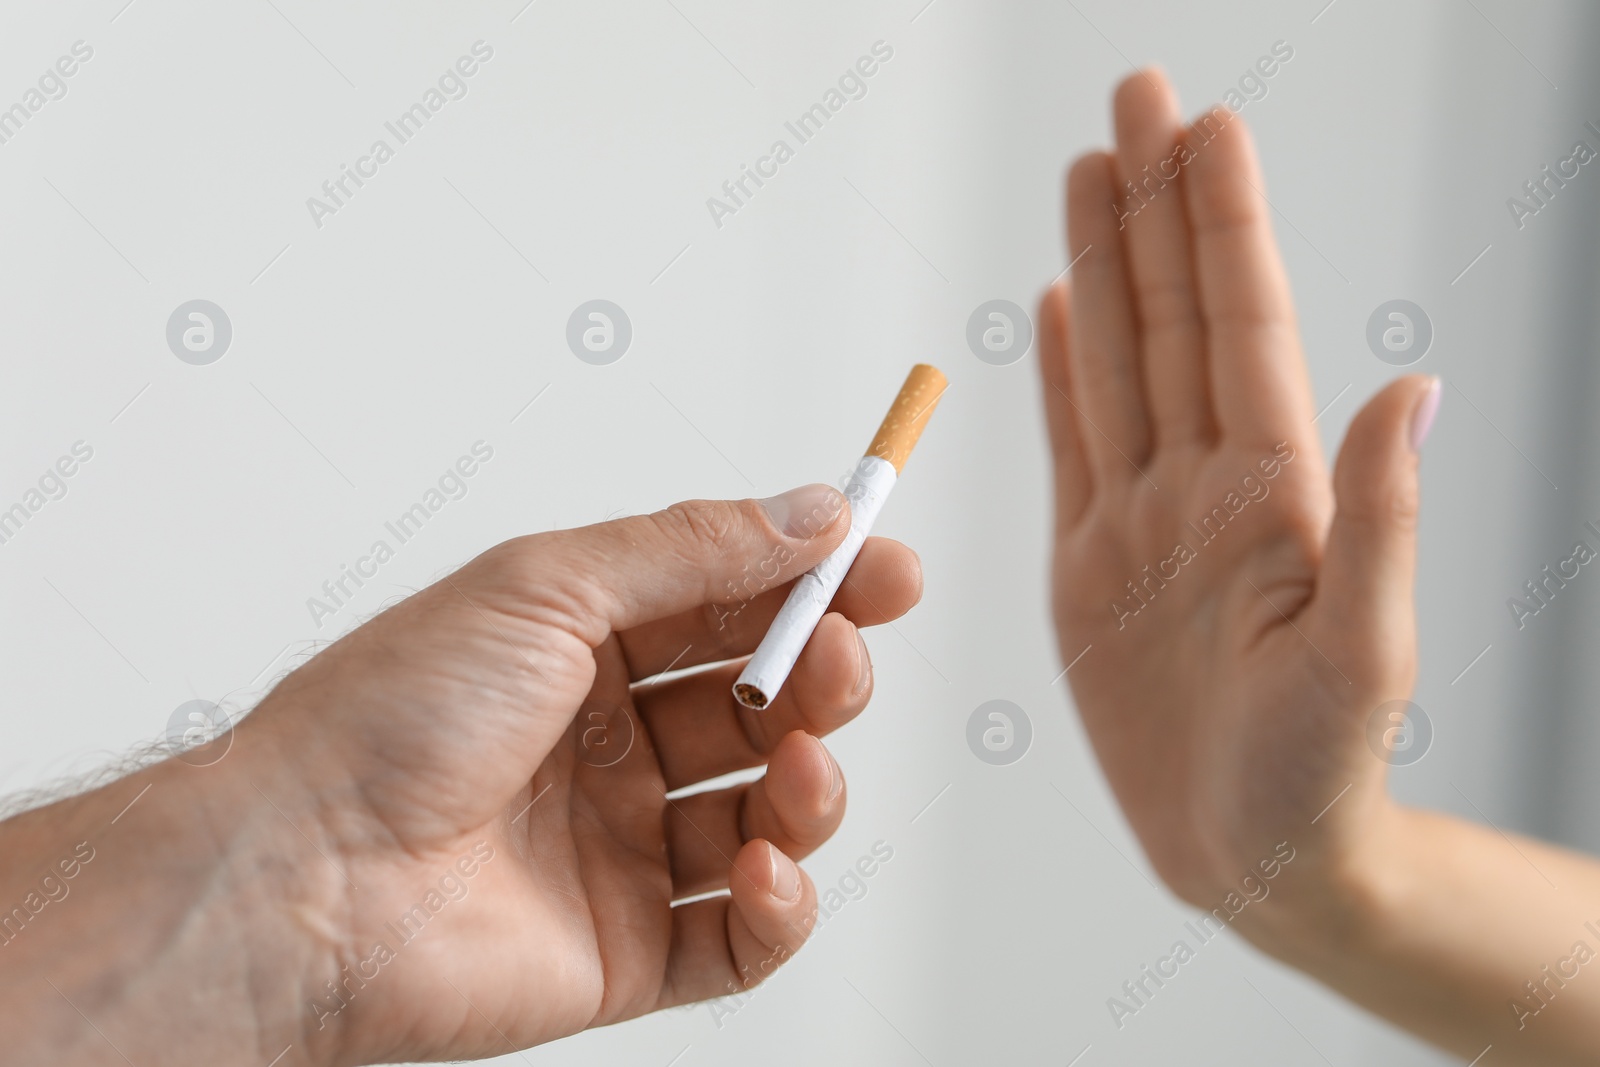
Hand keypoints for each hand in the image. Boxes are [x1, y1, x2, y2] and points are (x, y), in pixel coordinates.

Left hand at [2, 484, 921, 1065]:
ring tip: (798, 763)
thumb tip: (815, 514)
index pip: (733, 607)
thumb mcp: (548, 585)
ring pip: (769, 815)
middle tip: (841, 654)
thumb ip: (693, 551)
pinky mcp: (628, 948)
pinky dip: (780, 905)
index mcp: (588, 648)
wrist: (301, 874)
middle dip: (820, 677)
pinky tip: (766, 868)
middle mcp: (612, 745)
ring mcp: (622, 848)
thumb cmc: (389, 717)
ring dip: (812, 784)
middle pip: (763, 706)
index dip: (818, 585)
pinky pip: (741, 936)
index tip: (888, 567)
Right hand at [1038, 69, 1437, 921]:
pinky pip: (1073, 446)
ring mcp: (1143, 520)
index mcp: (1269, 495)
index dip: (1219, 225)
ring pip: (1116, 361)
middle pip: (1171, 316)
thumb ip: (1381, 523)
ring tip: (1088, 174)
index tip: (1203, 129)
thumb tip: (1412, 387)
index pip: (1238, 328)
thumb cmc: (1319, 778)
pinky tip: (1063, 308)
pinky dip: (1064, 372)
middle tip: (1135, 101)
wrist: (1258, 860)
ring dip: (1103, 264)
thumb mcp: (1366, 659)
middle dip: (1153, 205)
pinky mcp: (1090, 564)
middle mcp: (1204, 486)